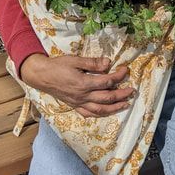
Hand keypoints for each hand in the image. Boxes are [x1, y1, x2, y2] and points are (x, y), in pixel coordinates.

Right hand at [20, 53, 134, 117]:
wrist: (42, 76)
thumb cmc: (59, 65)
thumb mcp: (75, 60)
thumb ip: (92, 63)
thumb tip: (108, 63)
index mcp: (84, 83)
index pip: (107, 82)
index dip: (118, 76)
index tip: (125, 70)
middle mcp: (83, 96)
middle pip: (107, 98)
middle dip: (122, 95)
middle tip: (132, 90)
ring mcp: (78, 103)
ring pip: (100, 110)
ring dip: (114, 108)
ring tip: (125, 104)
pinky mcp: (74, 106)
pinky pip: (89, 114)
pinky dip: (100, 114)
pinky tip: (106, 112)